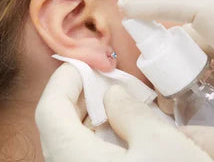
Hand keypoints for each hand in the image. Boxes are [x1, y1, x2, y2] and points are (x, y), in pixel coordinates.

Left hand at [35, 64, 212, 161]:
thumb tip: (113, 95)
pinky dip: (101, 144)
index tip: (88, 62)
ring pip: (72, 147)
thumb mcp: (162, 145)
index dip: (66, 80)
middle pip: (58, 128)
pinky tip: (129, 137)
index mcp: (73, 159)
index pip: (50, 110)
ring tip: (125, 107)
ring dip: (94, 122)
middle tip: (110, 82)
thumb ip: (133, 112)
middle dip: (83, 99)